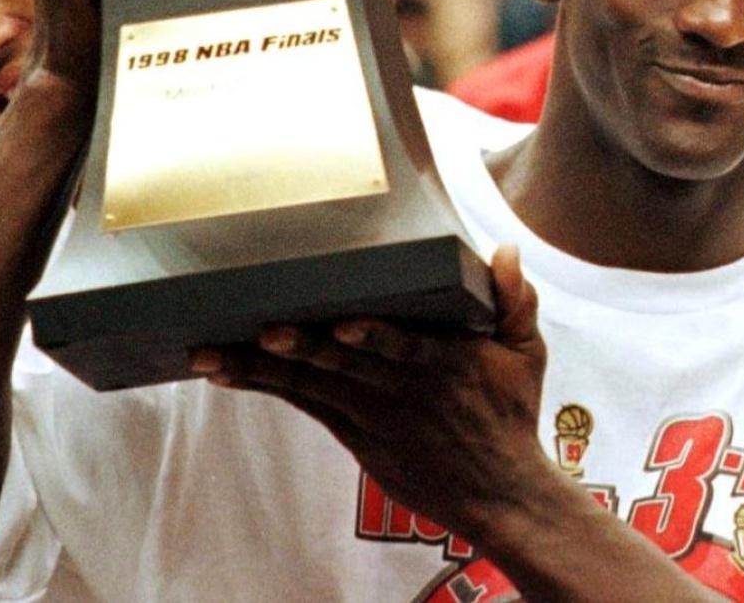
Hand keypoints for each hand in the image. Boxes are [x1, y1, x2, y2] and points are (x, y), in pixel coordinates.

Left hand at [193, 246, 551, 543]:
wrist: (497, 492)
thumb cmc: (511, 414)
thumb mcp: (527, 354)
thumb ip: (516, 300)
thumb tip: (505, 250)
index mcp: (446, 361)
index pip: (405, 345)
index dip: (374, 335)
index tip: (344, 322)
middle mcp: (403, 387)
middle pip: (345, 363)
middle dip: (303, 346)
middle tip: (265, 329)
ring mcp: (374, 412)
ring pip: (312, 383)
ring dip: (263, 367)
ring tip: (215, 353)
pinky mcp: (355, 433)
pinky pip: (304, 404)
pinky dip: (265, 385)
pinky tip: (227, 372)